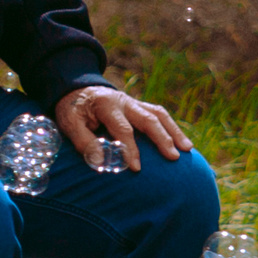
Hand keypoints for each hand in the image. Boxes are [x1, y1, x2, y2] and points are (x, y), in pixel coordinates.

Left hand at [53, 84, 189, 173]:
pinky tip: (182, 142)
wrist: (76, 90)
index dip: (130, 148)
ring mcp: (134, 102)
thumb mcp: (69, 123)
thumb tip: (101, 162)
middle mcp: (124, 101)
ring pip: (159, 115)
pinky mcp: (139, 106)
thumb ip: (84, 141)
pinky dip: (172, 127)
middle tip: (173, 157)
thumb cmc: (73, 110)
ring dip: (174, 132)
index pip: (122, 128)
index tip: (137, 168)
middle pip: (148, 118)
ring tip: (187, 150)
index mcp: (106, 104)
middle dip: (162, 138)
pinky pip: (159, 114)